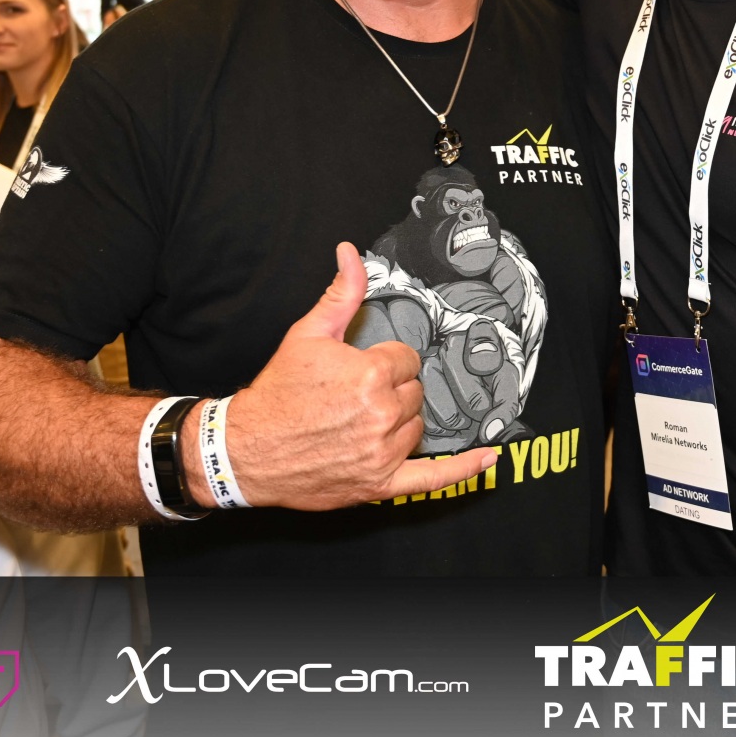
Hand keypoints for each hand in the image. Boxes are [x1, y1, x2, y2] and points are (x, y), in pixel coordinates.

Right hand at [211, 242, 496, 509]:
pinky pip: (433, 478)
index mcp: (370, 374)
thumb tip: (351, 253)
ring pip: (417, 427)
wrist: (247, 449)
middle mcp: (381, 413)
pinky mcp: (380, 483)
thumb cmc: (277, 394)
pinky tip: (488, 458)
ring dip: (399, 423)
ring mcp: (382, 452)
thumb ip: (341, 294)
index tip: (358, 370)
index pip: (406, 360)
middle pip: (414, 393)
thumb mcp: (307, 334)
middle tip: (353, 397)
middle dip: (391, 391)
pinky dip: (463, 469)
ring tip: (359, 422)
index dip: (383, 362)